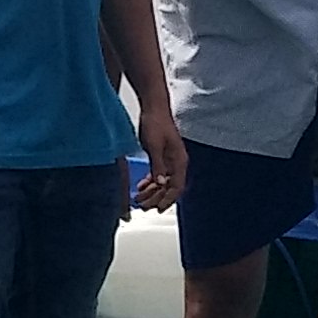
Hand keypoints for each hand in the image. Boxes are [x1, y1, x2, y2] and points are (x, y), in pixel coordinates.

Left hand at [132, 98, 184, 212]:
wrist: (153, 107)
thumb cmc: (156, 123)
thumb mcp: (155, 145)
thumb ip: (158, 165)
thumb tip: (161, 183)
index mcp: (179, 161)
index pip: (177, 186)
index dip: (168, 199)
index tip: (159, 209)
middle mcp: (176, 163)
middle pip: (169, 188)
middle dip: (157, 199)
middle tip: (144, 207)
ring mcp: (169, 160)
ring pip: (162, 183)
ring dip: (152, 193)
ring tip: (139, 200)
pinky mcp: (161, 157)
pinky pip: (157, 175)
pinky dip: (149, 183)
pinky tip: (140, 188)